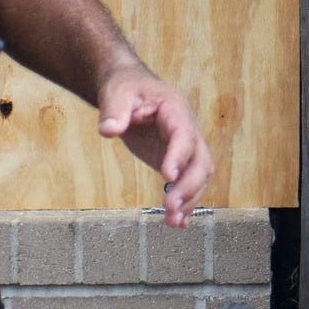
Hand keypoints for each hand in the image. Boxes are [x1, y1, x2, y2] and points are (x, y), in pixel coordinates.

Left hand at [98, 65, 214, 225]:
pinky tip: (177, 222)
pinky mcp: (176, 160)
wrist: (129, 88)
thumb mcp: (116, 93)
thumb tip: (108, 130)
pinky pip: (187, 182)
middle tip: (169, 207)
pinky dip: (185, 202)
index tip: (168, 177)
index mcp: (175, 110)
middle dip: (189, 186)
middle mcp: (187, 129)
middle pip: (201, 161)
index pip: (184, 136)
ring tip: (172, 221)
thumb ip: (113, 111)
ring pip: (199, 176)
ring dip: (189, 199)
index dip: (179, 157)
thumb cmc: (125, 87)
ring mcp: (184, 147)